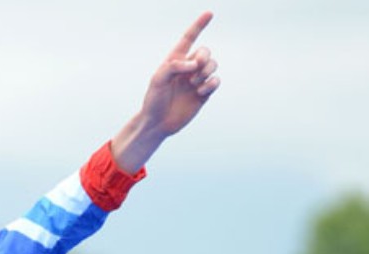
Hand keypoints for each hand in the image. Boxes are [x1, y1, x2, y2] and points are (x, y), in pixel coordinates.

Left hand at [111, 11, 221, 172]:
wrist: (157, 124)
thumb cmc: (153, 100)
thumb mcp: (157, 80)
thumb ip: (173, 67)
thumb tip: (193, 63)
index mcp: (175, 61)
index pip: (188, 39)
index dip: (199, 25)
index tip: (209, 13)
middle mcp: (188, 69)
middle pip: (205, 51)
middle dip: (203, 56)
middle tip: (196, 66)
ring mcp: (196, 80)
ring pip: (212, 65)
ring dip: (206, 71)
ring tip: (194, 84)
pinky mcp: (204, 93)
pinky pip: (215, 81)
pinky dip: (210, 84)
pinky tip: (199, 93)